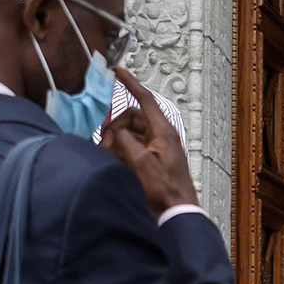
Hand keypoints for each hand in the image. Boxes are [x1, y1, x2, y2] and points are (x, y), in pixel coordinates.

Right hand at [101, 69, 197, 215]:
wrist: (177, 212)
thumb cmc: (165, 191)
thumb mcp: (141, 163)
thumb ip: (125, 142)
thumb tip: (115, 133)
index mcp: (163, 131)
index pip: (145, 98)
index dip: (130, 83)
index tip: (117, 71)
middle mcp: (162, 135)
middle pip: (132, 118)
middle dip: (116, 127)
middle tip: (106, 145)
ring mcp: (158, 147)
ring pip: (131, 133)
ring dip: (118, 141)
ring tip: (111, 158)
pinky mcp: (154, 158)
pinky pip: (134, 146)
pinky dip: (123, 151)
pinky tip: (117, 164)